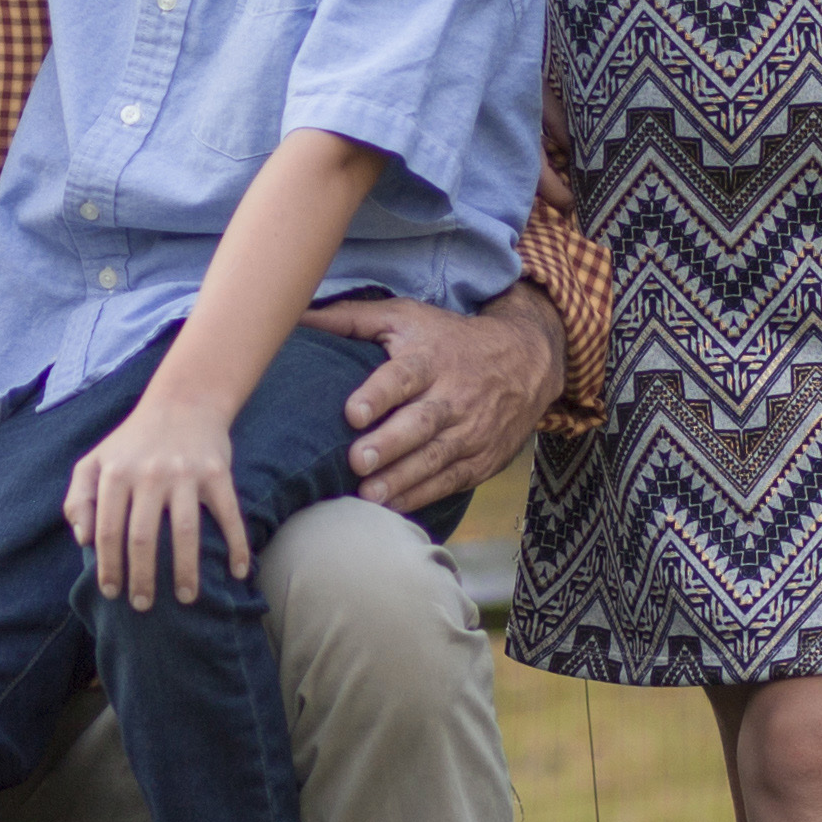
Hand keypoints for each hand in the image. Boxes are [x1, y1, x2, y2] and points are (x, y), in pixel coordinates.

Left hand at [70, 394, 247, 604]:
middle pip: (143, 538)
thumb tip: (82, 540)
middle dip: (142, 578)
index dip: (108, 566)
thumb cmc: (132, 441)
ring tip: (186, 599)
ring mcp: (185, 474)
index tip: (111, 592)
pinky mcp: (217, 473)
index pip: (108, 531)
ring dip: (186, 571)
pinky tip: (238, 572)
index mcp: (116, 473)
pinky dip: (237, 545)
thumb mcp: (95, 460)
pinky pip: (229, 515)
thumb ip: (79, 498)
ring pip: (185, 532)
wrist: (183, 401)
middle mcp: (149, 474)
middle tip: (143, 605)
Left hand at [303, 290, 562, 520]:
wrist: (526, 361)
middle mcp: (453, 396)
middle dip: (390, 444)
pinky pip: (451, 480)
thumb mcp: (406, 317)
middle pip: (421, 423)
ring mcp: (471, 431)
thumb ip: (350, 318)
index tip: (352, 412)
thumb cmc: (448, 339)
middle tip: (357, 461)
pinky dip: (423, 496)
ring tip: (369, 496)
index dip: (379, 394)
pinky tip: (393, 506)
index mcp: (430, 359)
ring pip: (436, 458)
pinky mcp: (482, 458)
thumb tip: (295, 315)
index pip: (404, 377)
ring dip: (402, 479)